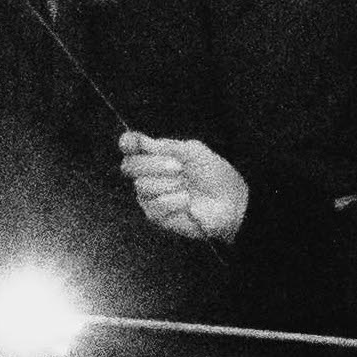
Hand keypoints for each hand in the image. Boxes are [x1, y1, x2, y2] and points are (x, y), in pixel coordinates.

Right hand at [115, 130, 248, 241]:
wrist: (229, 203)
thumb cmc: (216, 176)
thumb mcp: (194, 152)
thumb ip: (166, 146)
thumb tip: (141, 141)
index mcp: (158, 155)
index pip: (131, 147)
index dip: (127, 143)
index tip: (130, 143)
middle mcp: (149, 174)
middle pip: (129, 166)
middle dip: (155, 165)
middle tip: (179, 168)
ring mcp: (150, 196)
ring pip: (142, 186)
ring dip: (169, 185)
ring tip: (187, 188)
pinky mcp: (156, 215)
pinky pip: (154, 205)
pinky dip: (174, 201)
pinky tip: (187, 202)